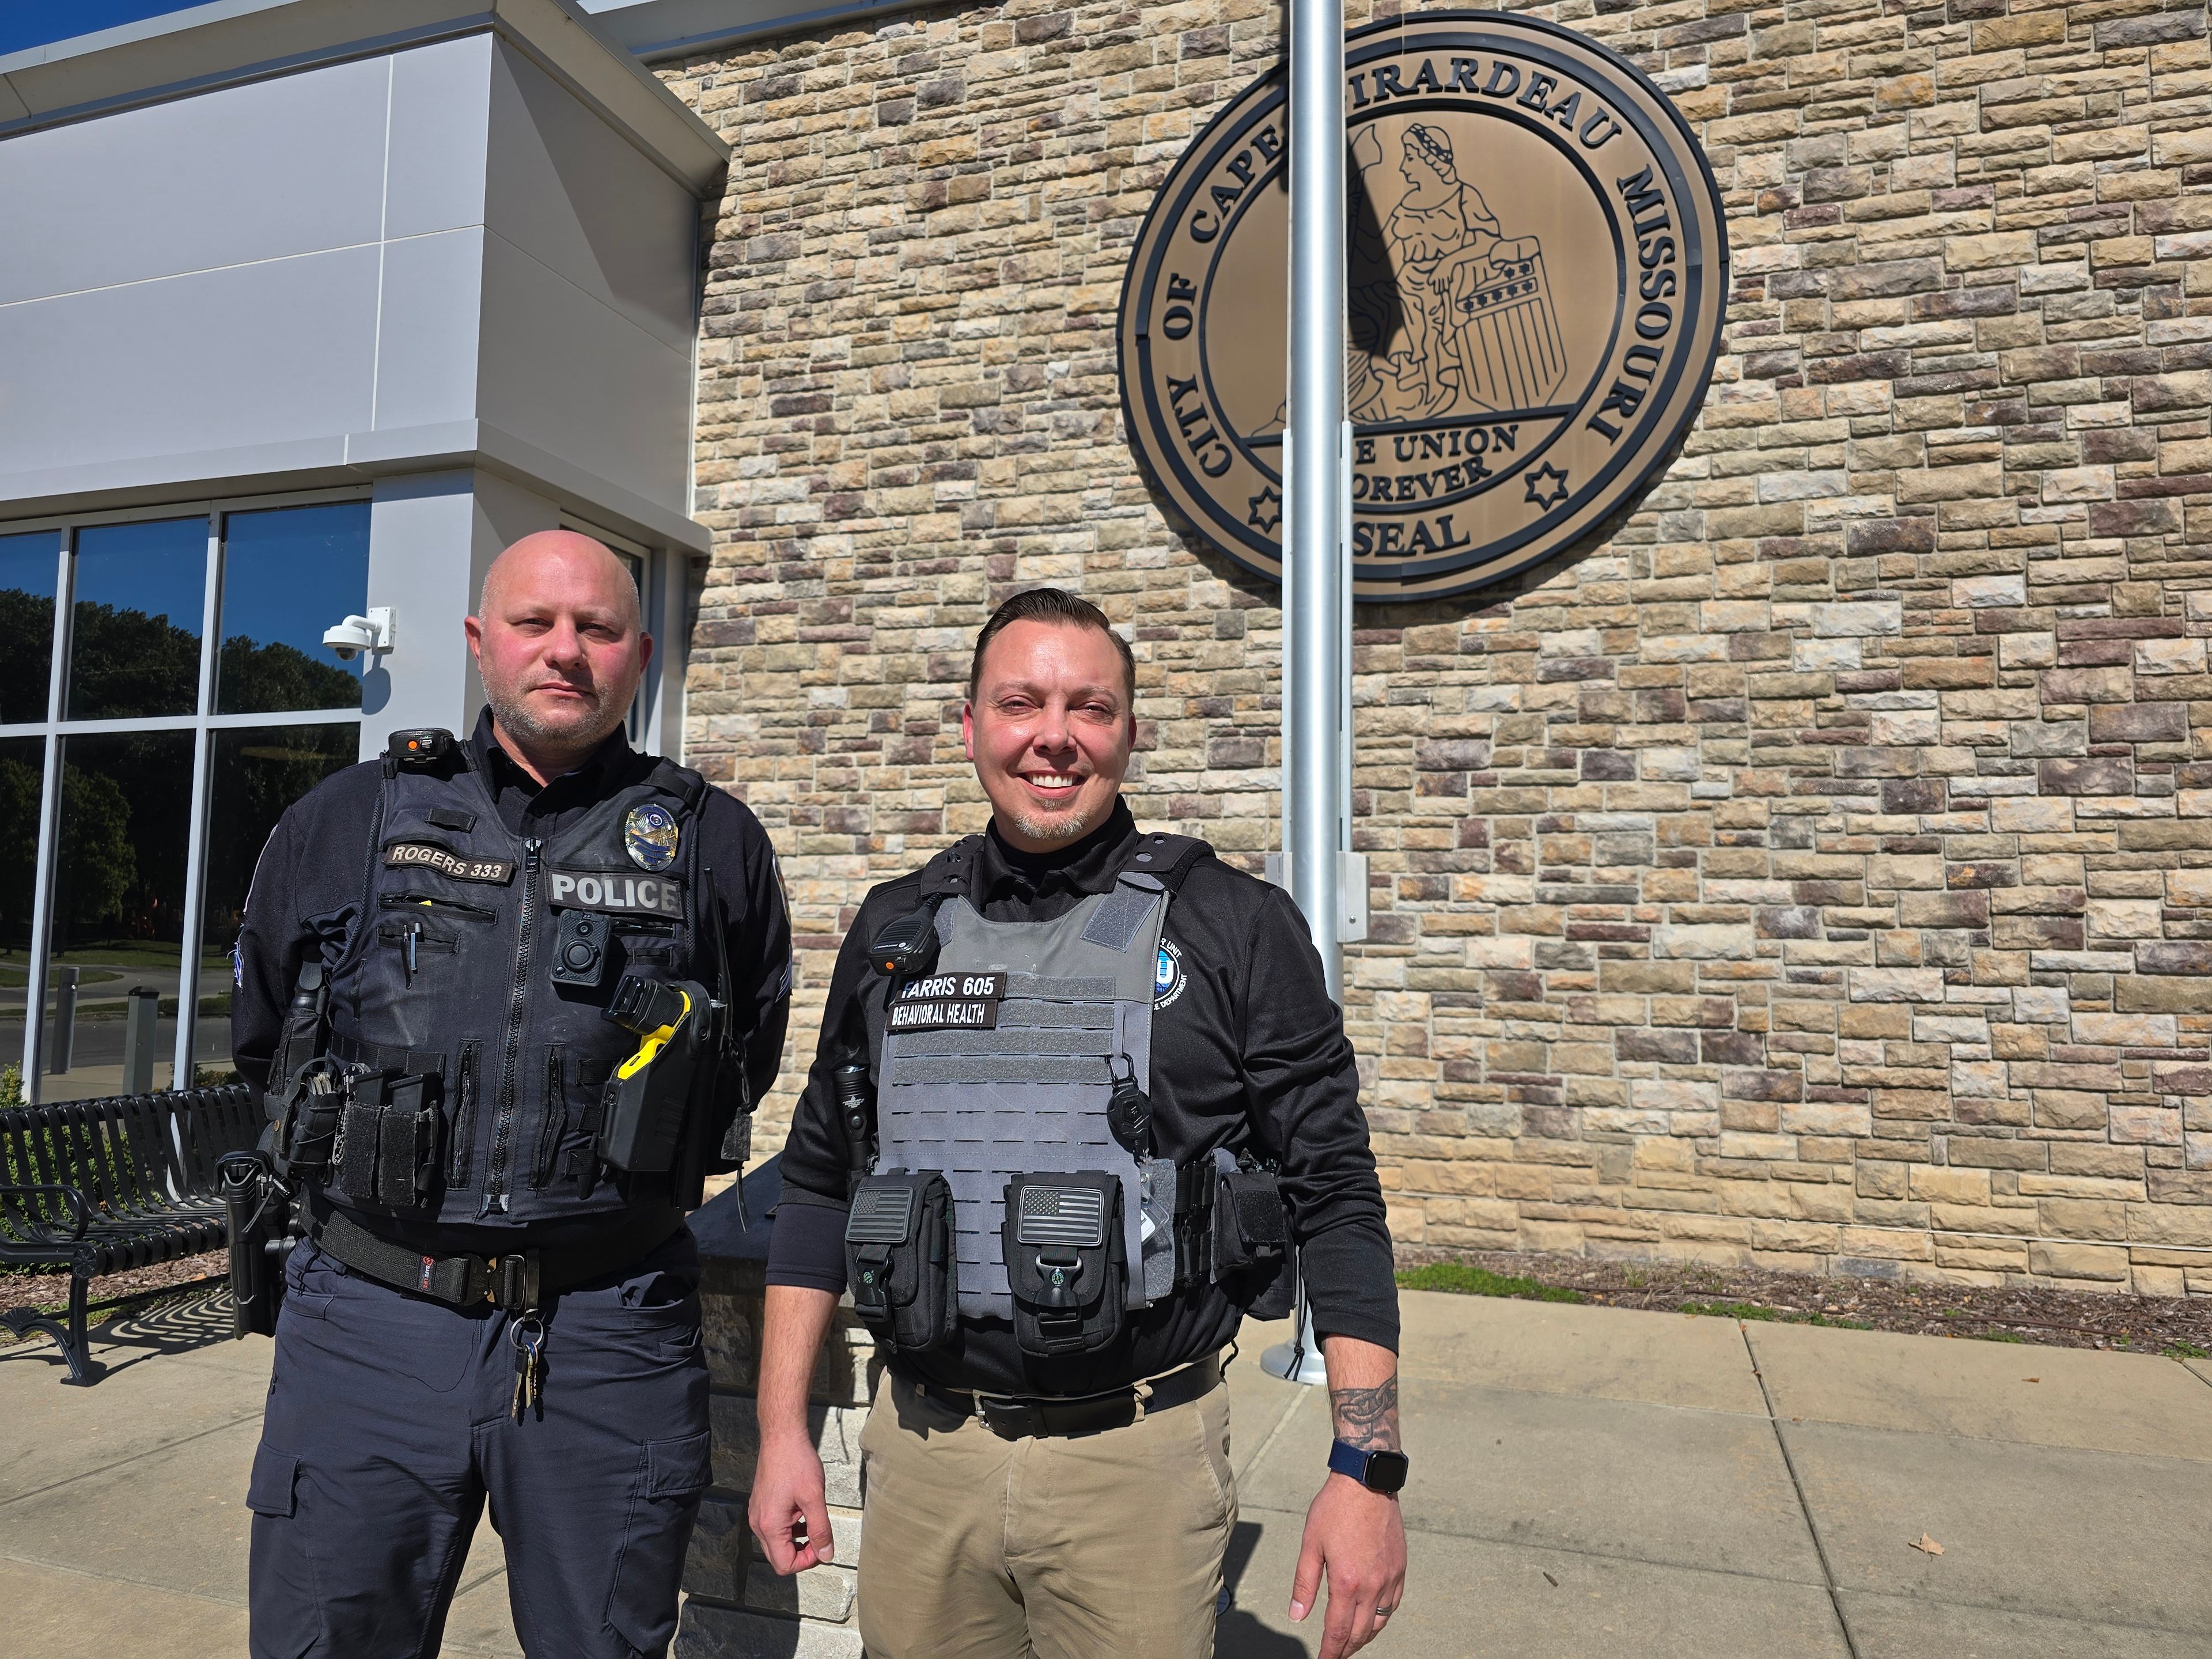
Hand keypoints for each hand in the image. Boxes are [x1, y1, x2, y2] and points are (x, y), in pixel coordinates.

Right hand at [747, 1431, 833, 1574]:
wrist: (782, 1437)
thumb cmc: (796, 1462)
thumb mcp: (814, 1498)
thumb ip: (821, 1529)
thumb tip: (827, 1554)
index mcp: (769, 1526)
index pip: (784, 1564)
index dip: (806, 1562)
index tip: (822, 1546)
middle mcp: (758, 1524)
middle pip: (778, 1557)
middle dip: (801, 1553)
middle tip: (820, 1537)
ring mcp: (757, 1515)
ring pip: (777, 1543)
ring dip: (797, 1540)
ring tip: (813, 1521)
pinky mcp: (761, 1506)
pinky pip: (774, 1528)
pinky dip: (790, 1528)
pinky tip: (803, 1513)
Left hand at [1290, 1472, 1406, 1657]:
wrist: (1366, 1482)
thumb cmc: (1335, 1508)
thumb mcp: (1310, 1544)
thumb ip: (1304, 1584)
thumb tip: (1297, 1615)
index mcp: (1347, 1581)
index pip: (1338, 1631)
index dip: (1330, 1652)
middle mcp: (1373, 1585)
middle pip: (1360, 1633)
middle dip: (1345, 1649)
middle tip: (1334, 1655)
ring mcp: (1390, 1577)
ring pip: (1379, 1622)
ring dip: (1364, 1637)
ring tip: (1350, 1641)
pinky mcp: (1400, 1568)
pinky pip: (1393, 1605)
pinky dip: (1382, 1618)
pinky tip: (1372, 1618)